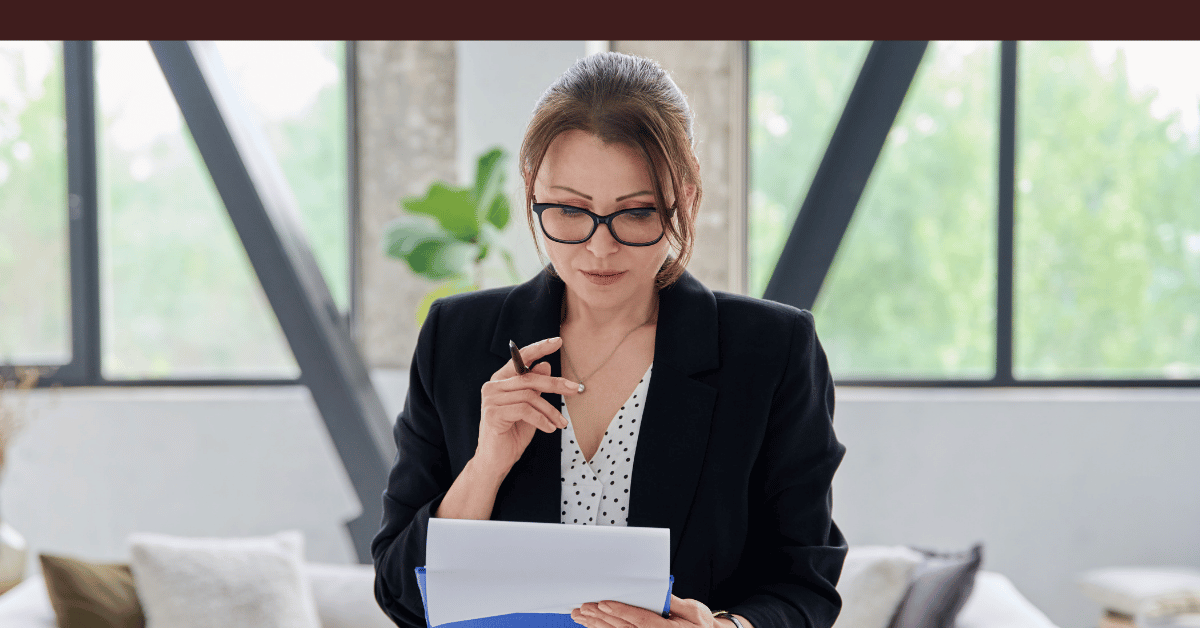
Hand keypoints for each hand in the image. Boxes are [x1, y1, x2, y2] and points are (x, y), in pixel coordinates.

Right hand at [474, 337, 580, 475]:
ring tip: (561, 423)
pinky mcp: (493, 413)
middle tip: (575, 388)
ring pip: (530, 395)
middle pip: (529, 378)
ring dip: (550, 410)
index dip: (539, 348)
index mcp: (501, 380)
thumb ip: (536, 388)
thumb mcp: (531, 408)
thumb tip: (546, 365)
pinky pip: (525, 410)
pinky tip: (550, 429)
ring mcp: (491, 399)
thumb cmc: (513, 434)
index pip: (520, 358)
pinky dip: (542, 419)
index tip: (558, 341)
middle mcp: (493, 386)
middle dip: (555, 384)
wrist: (496, 461)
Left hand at [571, 596, 721, 627]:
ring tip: (581, 616)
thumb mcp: (694, 611)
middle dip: (601, 618)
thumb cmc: (701, 625)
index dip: (621, 611)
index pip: (640, 620)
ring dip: (597, 625)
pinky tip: (591, 625)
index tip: (604, 603)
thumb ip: (675, 603)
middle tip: (584, 608)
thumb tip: (659, 589)